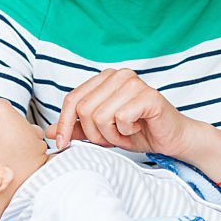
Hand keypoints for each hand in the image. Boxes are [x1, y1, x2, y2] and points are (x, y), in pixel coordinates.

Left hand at [46, 68, 203, 156]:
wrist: (171, 139)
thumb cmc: (138, 132)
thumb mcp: (101, 132)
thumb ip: (77, 128)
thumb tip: (49, 131)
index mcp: (105, 78)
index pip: (72, 99)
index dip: (64, 124)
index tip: (63, 144)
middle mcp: (119, 75)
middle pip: (84, 110)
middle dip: (94, 134)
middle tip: (111, 140)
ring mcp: (134, 83)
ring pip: (100, 116)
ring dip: (111, 135)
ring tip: (124, 135)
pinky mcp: (148, 96)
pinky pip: (121, 118)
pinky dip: (125, 132)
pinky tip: (136, 130)